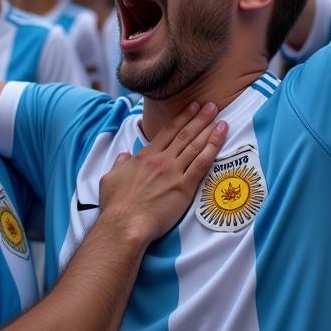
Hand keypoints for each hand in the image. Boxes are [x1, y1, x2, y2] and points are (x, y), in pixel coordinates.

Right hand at [98, 102, 225, 243]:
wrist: (125, 224)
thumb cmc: (116, 205)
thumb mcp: (110, 178)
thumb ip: (119, 164)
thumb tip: (124, 156)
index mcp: (145, 156)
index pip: (168, 131)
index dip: (182, 117)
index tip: (193, 106)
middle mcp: (161, 160)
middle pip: (185, 134)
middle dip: (200, 118)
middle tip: (212, 105)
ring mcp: (174, 172)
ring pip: (195, 146)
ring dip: (209, 130)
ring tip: (220, 118)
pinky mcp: (184, 187)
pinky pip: (201, 164)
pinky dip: (213, 148)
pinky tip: (220, 138)